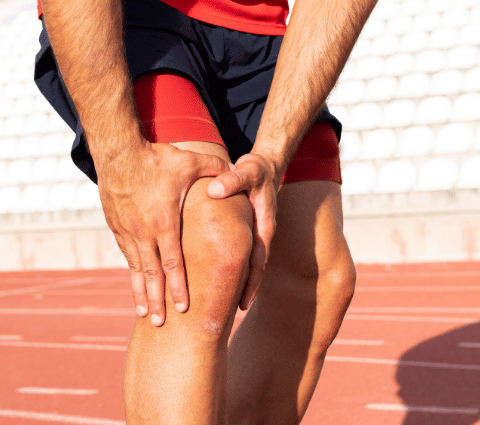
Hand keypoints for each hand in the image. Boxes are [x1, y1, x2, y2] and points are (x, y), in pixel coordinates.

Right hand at [98, 142, 229, 325]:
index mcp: (164, 221)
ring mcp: (128, 231)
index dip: (178, 287)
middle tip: (160, 324)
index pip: (173, 262)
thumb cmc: (157, 158)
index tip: (184, 308)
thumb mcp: (190, 162)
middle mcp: (144, 231)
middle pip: (152, 274)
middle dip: (157, 301)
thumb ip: (216, 170)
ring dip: (141, 293)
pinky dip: (133, 274)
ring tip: (145, 314)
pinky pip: (127, 256)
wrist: (117, 152)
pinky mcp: (117, 226)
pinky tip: (136, 286)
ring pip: (136, 269)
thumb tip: (238, 174)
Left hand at [206, 152, 280, 309]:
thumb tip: (214, 191)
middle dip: (245, 290)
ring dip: (239, 282)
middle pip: (255, 269)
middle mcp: (262, 234)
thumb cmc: (256, 169)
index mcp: (264, 226)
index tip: (243, 302)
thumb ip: (232, 180)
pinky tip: (217, 278)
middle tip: (231, 313)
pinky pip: (241, 254)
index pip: (259, 261)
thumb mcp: (247, 170)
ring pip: (248, 264)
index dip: (251, 282)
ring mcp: (255, 234)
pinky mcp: (247, 231)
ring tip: (223, 304)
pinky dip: (232, 267)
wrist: (265, 166)